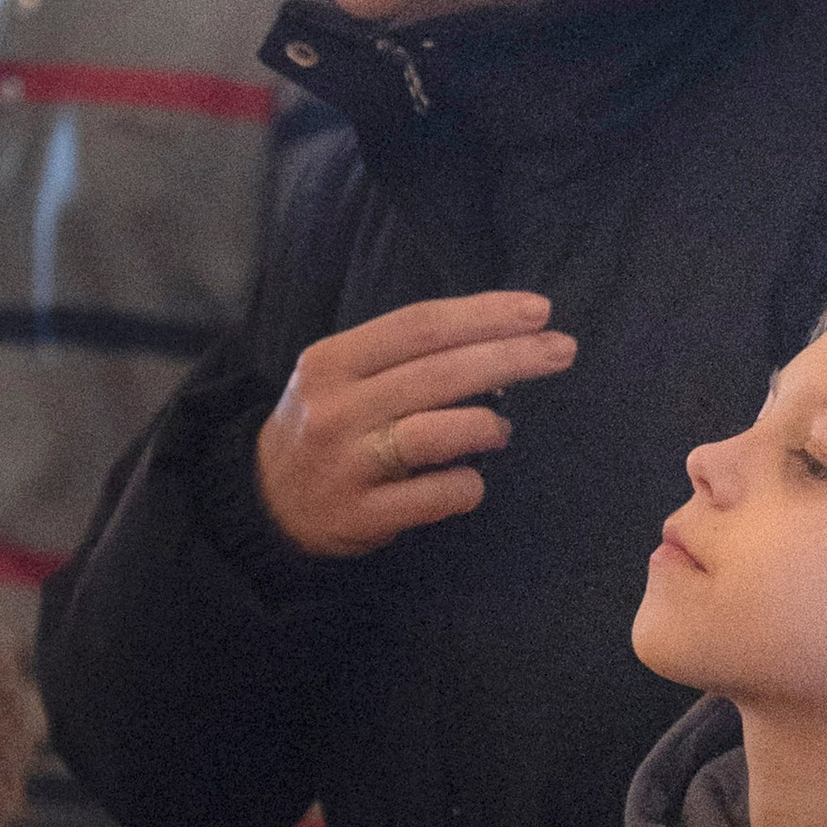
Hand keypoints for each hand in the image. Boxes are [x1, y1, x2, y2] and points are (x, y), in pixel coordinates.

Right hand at [255, 292, 576, 558]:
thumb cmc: (327, 428)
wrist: (266, 503)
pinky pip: (433, 496)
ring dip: (486, 426)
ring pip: (434, 434)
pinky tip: (472, 480)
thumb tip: (495, 340)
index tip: (538, 311)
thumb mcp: (343, 376)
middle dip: (509, 358)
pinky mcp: (359, 516)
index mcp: (333, 361)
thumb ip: (404, 358)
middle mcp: (336, 408)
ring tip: (502, 429)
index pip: (419, 326)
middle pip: (437, 373)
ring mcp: (347, 464)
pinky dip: (466, 485)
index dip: (484, 315)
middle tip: (560, 351)